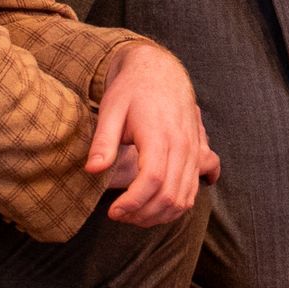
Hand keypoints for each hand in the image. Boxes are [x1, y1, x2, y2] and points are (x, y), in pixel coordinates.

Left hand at [84, 42, 218, 225]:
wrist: (161, 72)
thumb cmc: (132, 90)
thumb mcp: (111, 110)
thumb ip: (103, 142)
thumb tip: (92, 169)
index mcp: (159, 135)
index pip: (152, 180)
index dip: (133, 202)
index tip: (113, 211)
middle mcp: (182, 146)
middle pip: (169, 195)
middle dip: (143, 214)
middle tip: (119, 215)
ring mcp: (192, 152)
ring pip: (184, 199)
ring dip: (159, 216)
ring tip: (133, 215)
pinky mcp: (196, 155)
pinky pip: (192, 191)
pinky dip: (175, 208)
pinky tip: (154, 210)